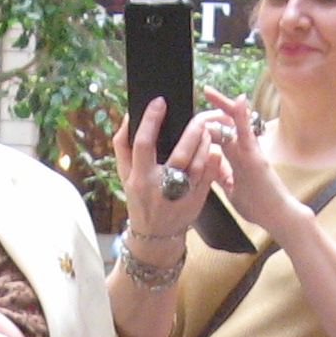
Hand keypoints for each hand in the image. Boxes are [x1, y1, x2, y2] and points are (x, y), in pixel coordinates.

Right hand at [111, 96, 226, 247]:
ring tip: (207, 130)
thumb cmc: (139, 198)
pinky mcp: (196, 201)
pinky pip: (209, 176)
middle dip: (191, 132)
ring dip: (205, 143)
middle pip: (179, 154)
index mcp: (139, 178)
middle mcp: (159, 188)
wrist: (155, 235)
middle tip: (197, 117)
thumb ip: (122, 145)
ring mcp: (180, 196)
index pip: (143, 144)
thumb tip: (130, 115)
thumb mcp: (125, 176)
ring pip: (198, 164)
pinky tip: (213, 149)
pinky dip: (213, 160)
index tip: (160, 102)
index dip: (151, 121)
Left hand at [203, 87, 298, 237]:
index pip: (222, 136)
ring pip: (235, 124)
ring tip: (211, 91)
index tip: (199, 114)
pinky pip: (246, 133)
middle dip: (217, 108)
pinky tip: (238, 100)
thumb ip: (223, 176)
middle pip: (227, 124)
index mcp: (238, 159)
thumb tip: (212, 168)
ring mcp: (250, 152)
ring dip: (225, 106)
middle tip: (206, 90)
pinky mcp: (255, 156)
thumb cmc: (259, 206)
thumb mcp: (232, 190)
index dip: (210, 124)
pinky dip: (241, 116)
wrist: (278, 216)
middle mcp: (244, 151)